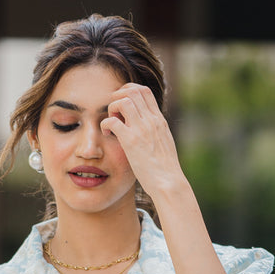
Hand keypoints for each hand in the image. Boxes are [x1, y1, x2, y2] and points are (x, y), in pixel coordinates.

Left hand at [101, 83, 183, 198]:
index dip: (129, 92)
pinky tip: (108, 134)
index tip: (122, 106)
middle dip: (118, 97)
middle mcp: (151, 120)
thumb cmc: (166, 169)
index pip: (144, 90)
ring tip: (112, 123)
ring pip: (122, 100)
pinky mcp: (131, 141)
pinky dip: (105, 124)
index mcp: (159, 120)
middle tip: (114, 113)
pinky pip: (112, 121)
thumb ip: (156, 132)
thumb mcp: (164, 144)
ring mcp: (141, 129)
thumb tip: (149, 130)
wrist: (169, 183)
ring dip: (112, 108)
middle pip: (132, 90)